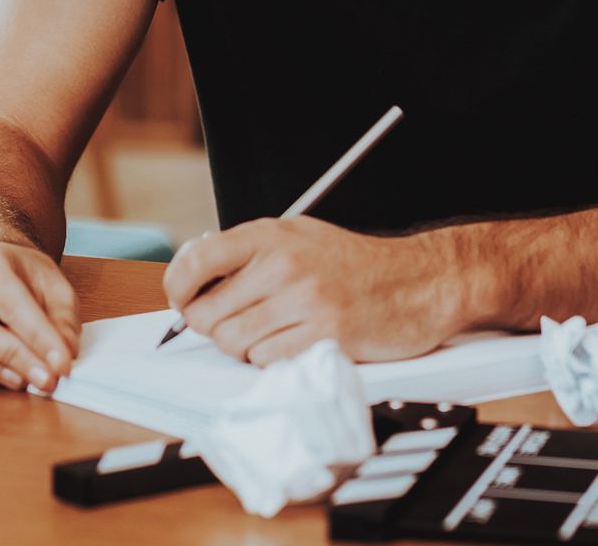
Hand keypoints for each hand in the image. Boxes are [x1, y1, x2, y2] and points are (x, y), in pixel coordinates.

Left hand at [163, 217, 469, 365]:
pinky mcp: (324, 337)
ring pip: (233, 343)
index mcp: (271, 235)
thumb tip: (193, 271)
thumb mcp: (299, 237)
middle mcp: (284, 265)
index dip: (177, 286)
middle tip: (237, 323)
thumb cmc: (355, 264)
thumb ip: (248, 251)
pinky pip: (266, 361)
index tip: (181, 300)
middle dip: (214, 327)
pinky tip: (293, 344)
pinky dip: (271, 360)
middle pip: (208, 314)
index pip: (197, 259)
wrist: (420, 281)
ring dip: (244, 347)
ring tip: (271, 333)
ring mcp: (305, 302)